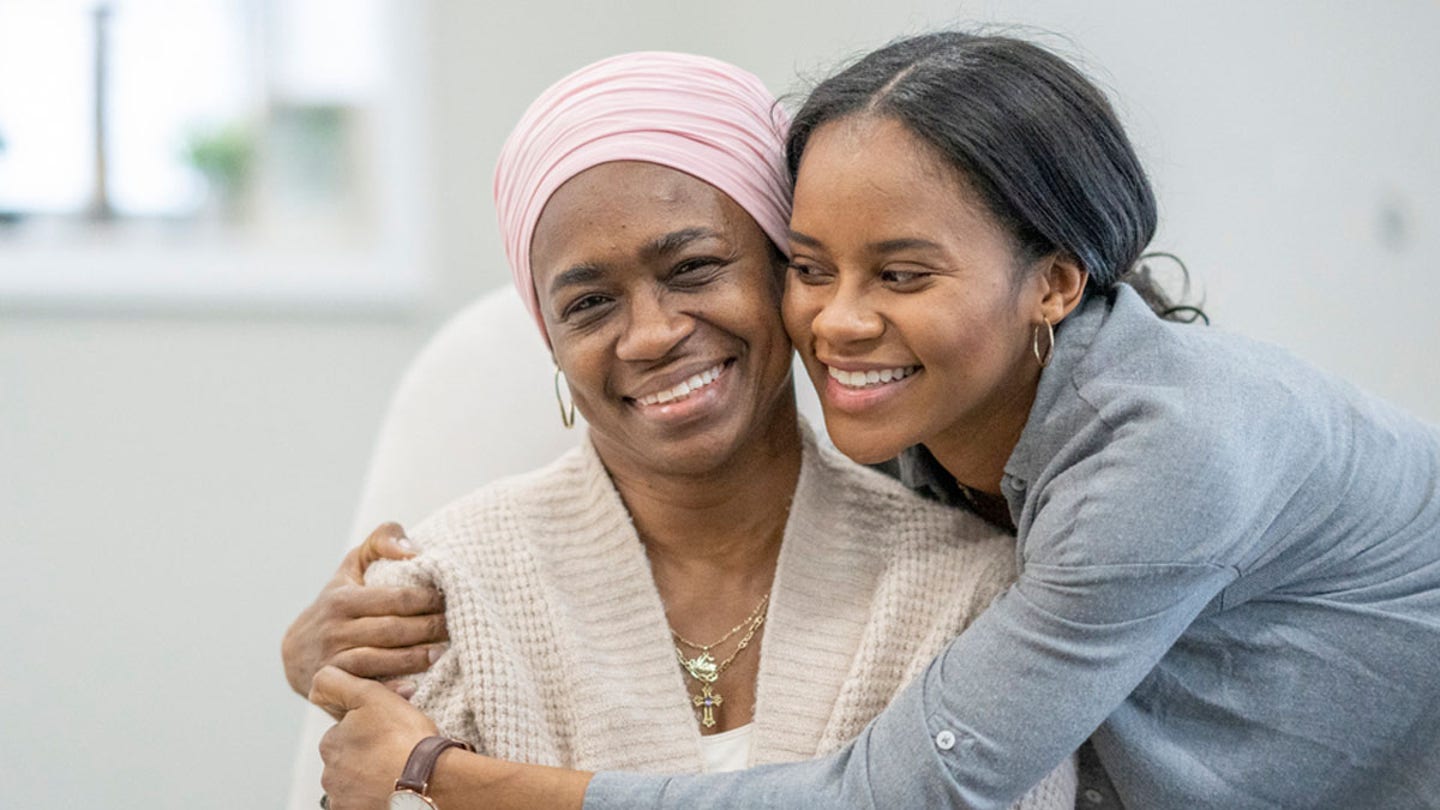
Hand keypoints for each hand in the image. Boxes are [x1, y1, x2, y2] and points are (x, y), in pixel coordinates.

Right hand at [282, 522, 447, 697]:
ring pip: (380, 661)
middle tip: (457, 625)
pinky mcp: (333, 689)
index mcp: (343, 599)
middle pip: (393, 631)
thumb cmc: (338, 601)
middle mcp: (335, 631)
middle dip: (429, 628)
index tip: (450, 599)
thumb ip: (382, 541)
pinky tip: (415, 688)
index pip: (396, 599)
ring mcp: (333, 662)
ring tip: (444, 652)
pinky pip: (365, 690)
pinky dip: (390, 690)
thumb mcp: (352, 565)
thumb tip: (413, 550)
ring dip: (416, 658)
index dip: (428, 599)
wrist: (295, 652)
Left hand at [312, 665, 439, 808]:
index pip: (343, 733)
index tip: (389, 731)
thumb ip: (336, 682)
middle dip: (367, 756)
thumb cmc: (404, 737)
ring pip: (356, 784)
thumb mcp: (372, 695)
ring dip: (371, 778)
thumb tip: (315, 685)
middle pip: (348, 761)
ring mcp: (343, 800)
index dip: (367, 729)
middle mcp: (329, 776)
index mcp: (330, 744)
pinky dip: (374, 798)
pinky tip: (395, 789)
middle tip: (396, 751)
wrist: (431, 780)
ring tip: (399, 771)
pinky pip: (363, 804)